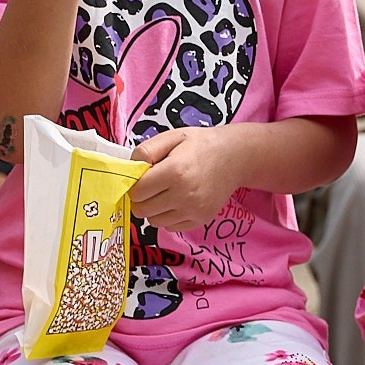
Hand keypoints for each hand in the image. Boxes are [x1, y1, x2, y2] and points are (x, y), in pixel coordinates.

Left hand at [128, 127, 246, 231]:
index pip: (137, 191)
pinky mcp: (200, 220)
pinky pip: (170, 227)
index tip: (141, 178)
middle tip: (150, 186)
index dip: (134, 184)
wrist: (234, 157)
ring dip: (153, 209)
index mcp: (174, 171)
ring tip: (164, 193)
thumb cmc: (200, 145)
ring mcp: (193, 210)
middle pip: (142, 210)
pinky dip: (168, 217)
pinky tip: (176, 201)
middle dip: (141, 199)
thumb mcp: (172, 137)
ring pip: (154, 222)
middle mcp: (184, 195)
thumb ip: (146, 150)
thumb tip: (130, 168)